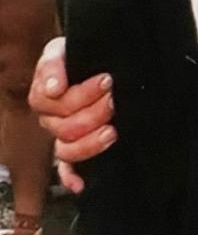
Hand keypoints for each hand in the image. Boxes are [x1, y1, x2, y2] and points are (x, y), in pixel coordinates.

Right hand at [27, 37, 115, 189]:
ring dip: (90, 143)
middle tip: (113, 100)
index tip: (107, 80)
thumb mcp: (64, 50)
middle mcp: (51, 119)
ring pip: (67, 149)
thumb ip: (53, 64)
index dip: (82, 93)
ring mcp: (62, 136)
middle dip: (94, 113)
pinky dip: (72, 178)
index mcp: (45, 95)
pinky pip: (66, 169)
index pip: (55, 102)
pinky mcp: (75, 148)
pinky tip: (80, 184)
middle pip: (65, 127)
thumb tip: (54, 89)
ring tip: (112, 131)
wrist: (95, 60)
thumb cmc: (79, 56)